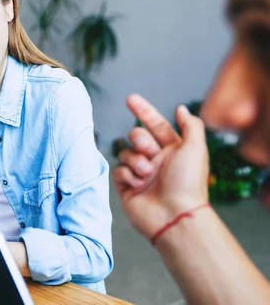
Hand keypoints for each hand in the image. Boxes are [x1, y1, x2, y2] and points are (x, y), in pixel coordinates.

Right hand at [113, 94, 208, 239]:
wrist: (174, 215)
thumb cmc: (188, 183)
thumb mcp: (195, 148)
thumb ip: (190, 124)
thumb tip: (181, 108)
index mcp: (173, 150)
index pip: (156, 125)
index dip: (144, 110)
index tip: (130, 99)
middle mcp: (156, 160)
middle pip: (136, 136)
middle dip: (140, 140)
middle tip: (150, 151)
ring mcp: (140, 173)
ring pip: (126, 152)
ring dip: (135, 160)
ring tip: (146, 174)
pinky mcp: (127, 187)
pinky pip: (118, 170)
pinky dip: (127, 175)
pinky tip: (137, 184)